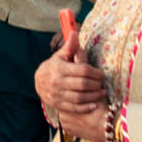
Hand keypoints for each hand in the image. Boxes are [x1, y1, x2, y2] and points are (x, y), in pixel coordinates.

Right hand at [35, 10, 110, 141]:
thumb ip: (70, 47)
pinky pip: (74, 107)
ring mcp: (57, 94)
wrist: (38, 82)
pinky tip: (94, 104)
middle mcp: (57, 82)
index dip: (96, 73)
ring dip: (94, 96)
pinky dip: (85, 107)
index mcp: (59, 68)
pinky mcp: (58, 104)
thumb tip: (74, 33)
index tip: (102, 74)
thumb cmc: (53, 67)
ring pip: (80, 97)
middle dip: (96, 84)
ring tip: (102, 92)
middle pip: (83, 84)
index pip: (82, 70)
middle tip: (102, 83)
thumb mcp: (60, 56)